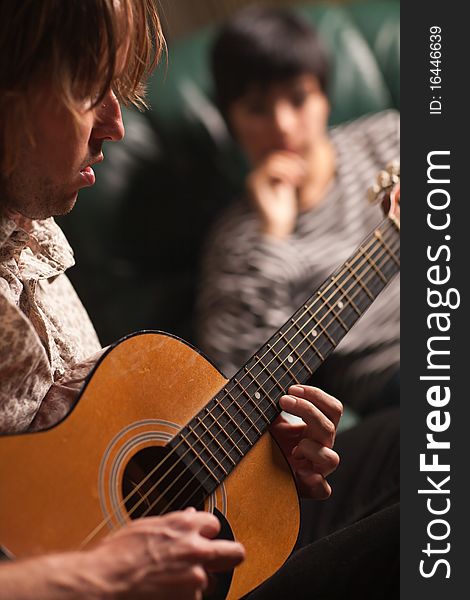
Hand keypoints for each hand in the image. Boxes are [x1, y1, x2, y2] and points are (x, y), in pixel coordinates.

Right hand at [0, 509, 244, 599]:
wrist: (103, 584)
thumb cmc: (116, 556)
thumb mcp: (145, 527)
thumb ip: (174, 522)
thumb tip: (191, 515)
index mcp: (185, 525)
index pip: (214, 525)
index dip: (206, 534)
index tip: (201, 541)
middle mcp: (196, 549)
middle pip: (234, 553)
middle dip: (228, 557)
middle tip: (219, 564)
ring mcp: (195, 578)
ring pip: (206, 582)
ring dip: (192, 584)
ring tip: (165, 585)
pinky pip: (192, 599)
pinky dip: (180, 598)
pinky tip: (160, 594)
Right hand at [246, 152, 305, 238]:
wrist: (275, 229)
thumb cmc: (282, 212)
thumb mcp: (286, 188)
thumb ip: (286, 174)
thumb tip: (296, 158)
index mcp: (260, 177)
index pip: (275, 157)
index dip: (290, 159)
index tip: (302, 170)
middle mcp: (253, 177)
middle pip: (273, 156)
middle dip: (291, 161)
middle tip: (302, 173)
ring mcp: (252, 180)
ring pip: (272, 160)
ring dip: (289, 166)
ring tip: (298, 179)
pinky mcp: (254, 185)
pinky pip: (270, 167)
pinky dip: (285, 171)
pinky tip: (293, 182)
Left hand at [269, 385, 341, 498]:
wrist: (262, 473)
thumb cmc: (270, 442)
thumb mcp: (272, 421)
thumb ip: (272, 405)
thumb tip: (261, 386)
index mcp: (317, 429)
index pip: (333, 408)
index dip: (316, 396)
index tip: (291, 388)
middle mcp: (321, 447)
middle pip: (330, 426)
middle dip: (307, 410)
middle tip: (283, 401)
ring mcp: (318, 468)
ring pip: (332, 458)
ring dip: (311, 448)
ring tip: (294, 447)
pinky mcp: (310, 487)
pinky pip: (323, 489)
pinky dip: (314, 481)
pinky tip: (299, 471)